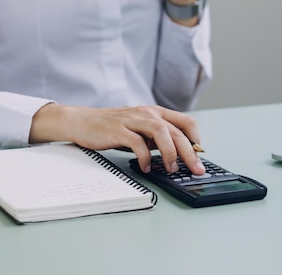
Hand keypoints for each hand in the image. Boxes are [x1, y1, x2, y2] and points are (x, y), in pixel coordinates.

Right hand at [29, 104, 205, 174]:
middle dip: (190, 152)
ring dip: (170, 153)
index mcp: (155, 112)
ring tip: (171, 169)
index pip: (185, 122)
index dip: (196, 139)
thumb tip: (177, 154)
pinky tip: (147, 167)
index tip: (200, 156)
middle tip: (196, 169)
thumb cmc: (112, 127)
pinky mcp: (118, 130)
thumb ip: (156, 138)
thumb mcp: (139, 129)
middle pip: (176, 131)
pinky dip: (145, 157)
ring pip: (161, 132)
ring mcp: (133, 120)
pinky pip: (138, 143)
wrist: (82, 121)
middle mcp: (147, 113)